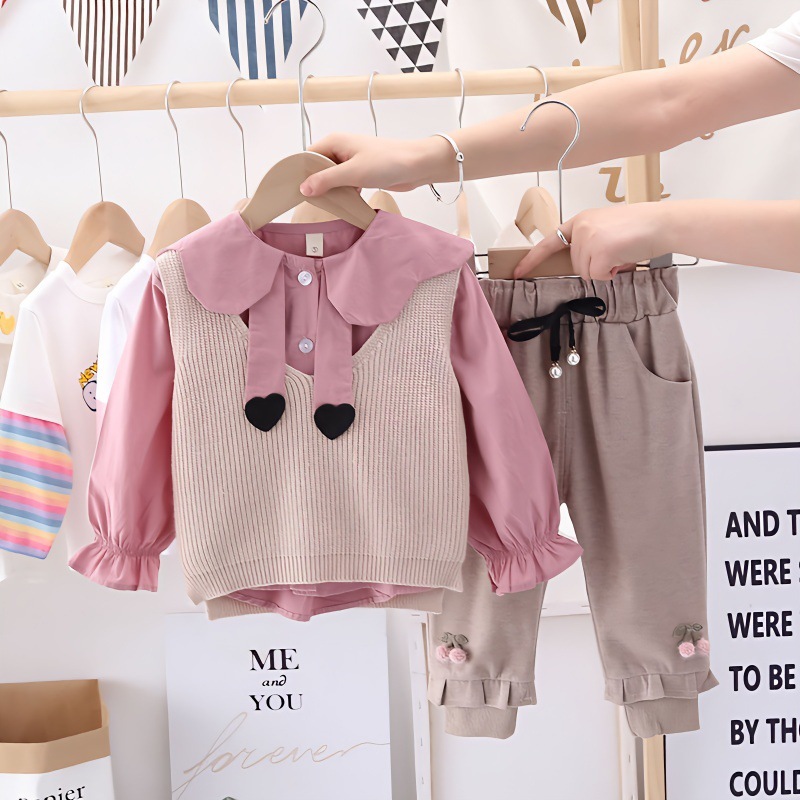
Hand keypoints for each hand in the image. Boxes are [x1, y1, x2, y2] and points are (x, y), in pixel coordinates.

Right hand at [299, 133, 445, 196]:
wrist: (416, 165)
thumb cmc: (387, 161)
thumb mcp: (353, 173)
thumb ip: (327, 180)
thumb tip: (303, 188)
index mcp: (334, 142)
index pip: (308, 157)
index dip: (300, 173)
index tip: (294, 191)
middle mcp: (340, 149)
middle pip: (318, 168)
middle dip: (316, 184)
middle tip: (312, 202)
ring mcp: (351, 161)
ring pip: (332, 178)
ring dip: (331, 191)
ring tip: (328, 204)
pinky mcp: (361, 172)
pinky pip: (344, 184)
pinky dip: (343, 193)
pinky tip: (344, 204)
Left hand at [513, 202, 669, 280]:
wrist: (662, 223)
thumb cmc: (640, 228)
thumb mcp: (606, 229)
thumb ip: (589, 243)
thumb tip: (585, 268)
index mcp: (580, 220)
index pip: (549, 241)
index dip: (532, 258)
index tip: (517, 271)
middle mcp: (581, 228)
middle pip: (575, 265)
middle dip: (595, 266)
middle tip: (616, 254)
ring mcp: (589, 239)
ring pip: (585, 273)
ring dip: (604, 270)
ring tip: (622, 254)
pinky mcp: (600, 251)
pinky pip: (597, 276)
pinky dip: (611, 274)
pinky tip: (623, 260)